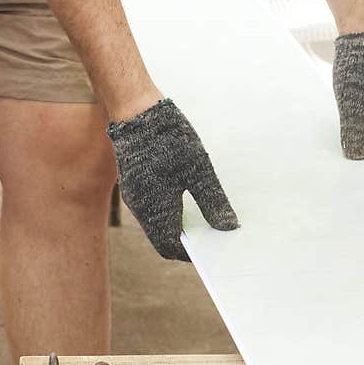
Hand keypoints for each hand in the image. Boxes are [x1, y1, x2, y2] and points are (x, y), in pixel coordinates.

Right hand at [108, 99, 238, 260]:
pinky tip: (190, 201)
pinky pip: (153, 210)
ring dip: (181, 226)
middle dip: (190, 241)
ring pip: (158, 225)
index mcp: (155, 211)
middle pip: (164, 239)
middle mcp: (141, 209)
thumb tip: (228, 227)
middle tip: (215, 235)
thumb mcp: (200, 171)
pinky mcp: (135, 185)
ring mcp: (136, 197)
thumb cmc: (170, 139)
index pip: (170, 248)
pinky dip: (171, 212)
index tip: (215, 250)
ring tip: (207, 219)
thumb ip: (213, 202)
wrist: (138, 111)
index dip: (193, 253)